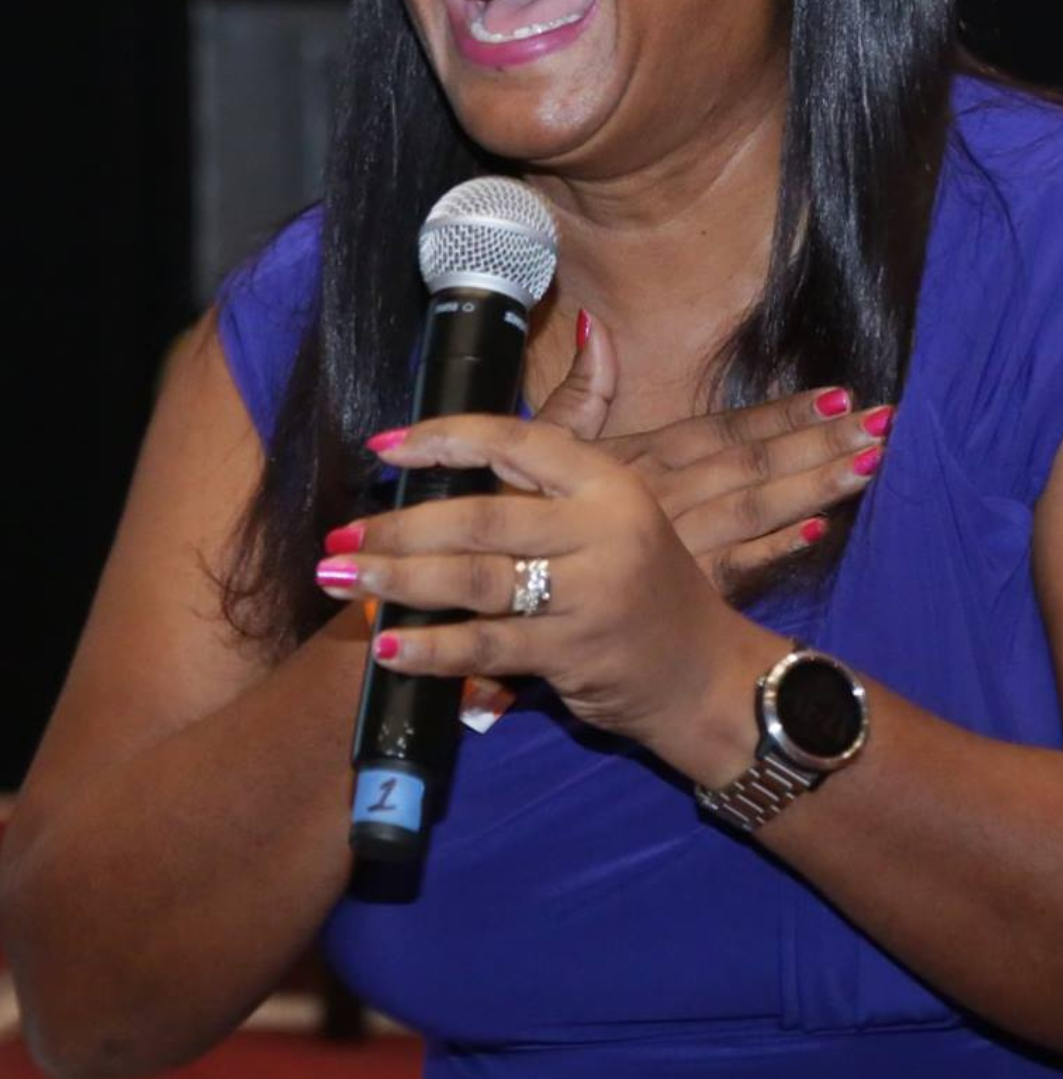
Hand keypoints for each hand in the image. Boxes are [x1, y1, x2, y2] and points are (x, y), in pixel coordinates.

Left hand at [317, 414, 734, 757]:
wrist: (706, 675)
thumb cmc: (642, 586)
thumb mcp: (613, 514)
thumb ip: (548, 471)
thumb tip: (497, 404)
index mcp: (606, 482)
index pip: (515, 441)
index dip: (443, 439)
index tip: (382, 448)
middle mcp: (603, 528)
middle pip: (481, 517)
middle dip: (400, 527)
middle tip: (339, 536)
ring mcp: (590, 593)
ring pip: (475, 580)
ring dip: (398, 579)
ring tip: (340, 578)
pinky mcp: (574, 653)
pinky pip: (486, 645)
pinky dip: (431, 647)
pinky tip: (387, 646)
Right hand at [533, 311, 893, 589]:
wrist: (482, 586)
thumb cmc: (516, 517)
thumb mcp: (543, 447)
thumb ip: (579, 393)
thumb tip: (598, 327)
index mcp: (640, 457)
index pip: (725, 428)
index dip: (782, 412)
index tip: (840, 394)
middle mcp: (663, 494)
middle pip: (754, 462)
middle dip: (819, 441)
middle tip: (885, 422)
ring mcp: (671, 544)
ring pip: (754, 508)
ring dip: (813, 484)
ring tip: (869, 463)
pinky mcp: (669, 592)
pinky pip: (730, 568)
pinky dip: (773, 550)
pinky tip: (816, 532)